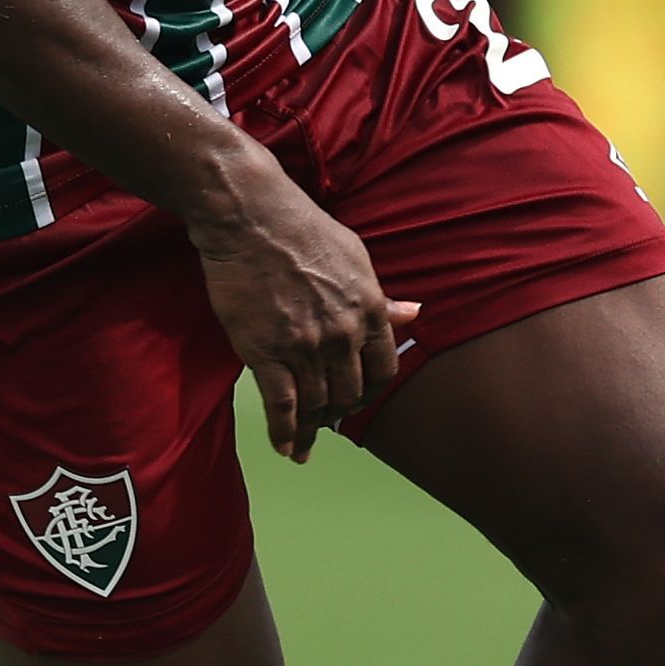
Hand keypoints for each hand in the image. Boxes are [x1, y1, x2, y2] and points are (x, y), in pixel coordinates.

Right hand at [185, 163, 417, 461]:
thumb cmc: (303, 229)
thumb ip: (380, 297)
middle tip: (326, 420)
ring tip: (304, 444)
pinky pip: (282, 406)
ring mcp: (304, 348)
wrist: (251, 219)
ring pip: (316, 405)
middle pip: (349, 395)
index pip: (383, 372)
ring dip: (312, 429)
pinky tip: (285, 446)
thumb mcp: (355, 257)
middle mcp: (342, 335)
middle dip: (339, 412)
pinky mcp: (266, 354)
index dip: (371, 392)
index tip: (357, 399)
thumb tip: (414, 313)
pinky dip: (285, 431)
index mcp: (367, 311)